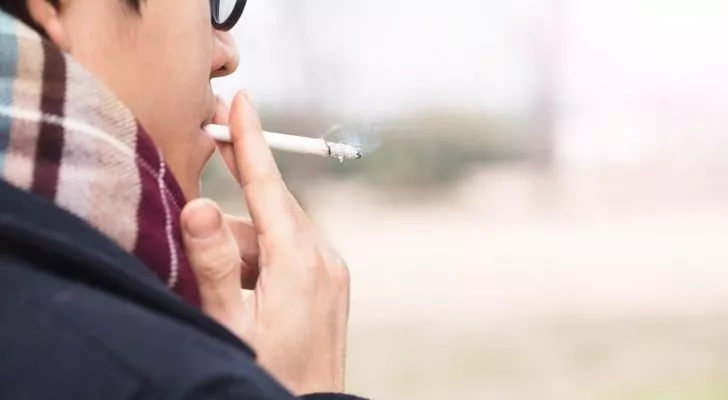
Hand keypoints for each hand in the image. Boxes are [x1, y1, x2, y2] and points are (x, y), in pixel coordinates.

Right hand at [180, 92, 349, 394]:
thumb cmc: (268, 374)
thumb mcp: (229, 324)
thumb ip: (213, 264)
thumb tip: (199, 205)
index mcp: (300, 260)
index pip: (268, 184)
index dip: (250, 139)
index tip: (242, 99)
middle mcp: (323, 257)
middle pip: (269, 210)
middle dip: (232, 211)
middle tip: (199, 213)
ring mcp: (331, 272)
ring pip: (276, 235)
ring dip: (242, 249)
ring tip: (223, 296)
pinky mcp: (330, 285)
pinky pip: (290, 253)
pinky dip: (261, 261)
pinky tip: (243, 296)